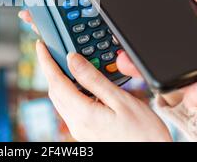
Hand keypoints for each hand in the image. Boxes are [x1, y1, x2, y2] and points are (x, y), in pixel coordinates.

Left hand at [35, 40, 171, 141]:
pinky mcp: (86, 132)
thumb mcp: (120, 100)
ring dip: (60, 79)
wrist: (154, 155)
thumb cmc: (143, 133)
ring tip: (67, 62)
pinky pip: (70, 107)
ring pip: (61, 99)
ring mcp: (80, 129)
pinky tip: (81, 83)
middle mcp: (77, 124)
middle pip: (55, 90)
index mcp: (83, 114)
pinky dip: (70, 91)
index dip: (47, 61)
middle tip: (54, 50)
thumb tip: (72, 59)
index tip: (41, 46)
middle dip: (51, 68)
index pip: (56, 82)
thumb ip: (93, 79)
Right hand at [117, 0, 196, 140]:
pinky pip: (189, 100)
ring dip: (162, 72)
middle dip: (150, 53)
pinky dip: (196, 93)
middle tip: (130, 50)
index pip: (189, 29)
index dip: (168, 27)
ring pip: (175, 78)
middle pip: (174, 54)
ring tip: (144, 67)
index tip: (149, 24)